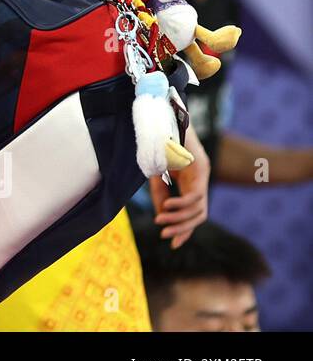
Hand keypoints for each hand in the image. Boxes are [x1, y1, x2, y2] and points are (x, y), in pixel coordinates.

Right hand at [149, 124, 209, 247]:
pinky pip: (194, 195)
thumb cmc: (159, 143)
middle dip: (183, 228)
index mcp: (191, 181)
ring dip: (180, 220)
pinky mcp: (201, 168)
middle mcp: (200, 180)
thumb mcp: (158, 175)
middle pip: (199, 215)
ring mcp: (202, 174)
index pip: (194, 212)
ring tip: (161, 221)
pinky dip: (181, 205)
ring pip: (199, 209)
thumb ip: (162, 195)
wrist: (163, 117)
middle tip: (165, 236)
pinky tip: (166, 208)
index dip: (185, 229)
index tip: (172, 244)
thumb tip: (163, 218)